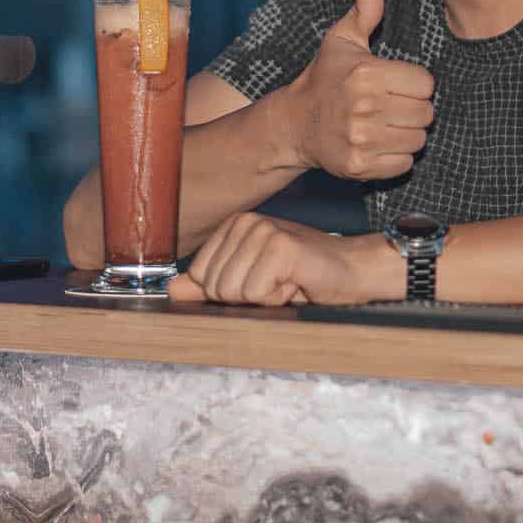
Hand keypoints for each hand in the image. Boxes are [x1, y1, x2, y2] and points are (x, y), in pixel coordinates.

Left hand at [168, 213, 393, 306]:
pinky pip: (257, 293)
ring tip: (288, 282)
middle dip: (248, 297)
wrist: (351, 271)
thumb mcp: (250, 281)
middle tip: (278, 283)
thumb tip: (171, 290)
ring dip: (265, 299)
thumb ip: (209, 284)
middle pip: (215, 287)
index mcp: (233, 226)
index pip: (201, 277)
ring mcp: (264, 231)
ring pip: (234, 292)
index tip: (261, 280)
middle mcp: (245, 223)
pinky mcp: (282, 246)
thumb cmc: (303, 276)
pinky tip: (297, 283)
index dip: (232, 291)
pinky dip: (280, 298)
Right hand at [284, 0, 435, 180]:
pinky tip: (379, 144)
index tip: (395, 85)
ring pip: (418, 139)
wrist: (294, 125)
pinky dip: (397, 157)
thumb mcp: (342, 41)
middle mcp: (364, 107)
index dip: (414, 84)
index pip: (426, 83)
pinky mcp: (359, 165)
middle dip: (413, 109)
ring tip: (386, 124)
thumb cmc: (325, 78)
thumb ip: (365, 10)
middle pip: (426, 113)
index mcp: (366, 74)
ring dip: (408, 134)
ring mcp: (361, 139)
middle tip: (391, 106)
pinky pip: (404, 164)